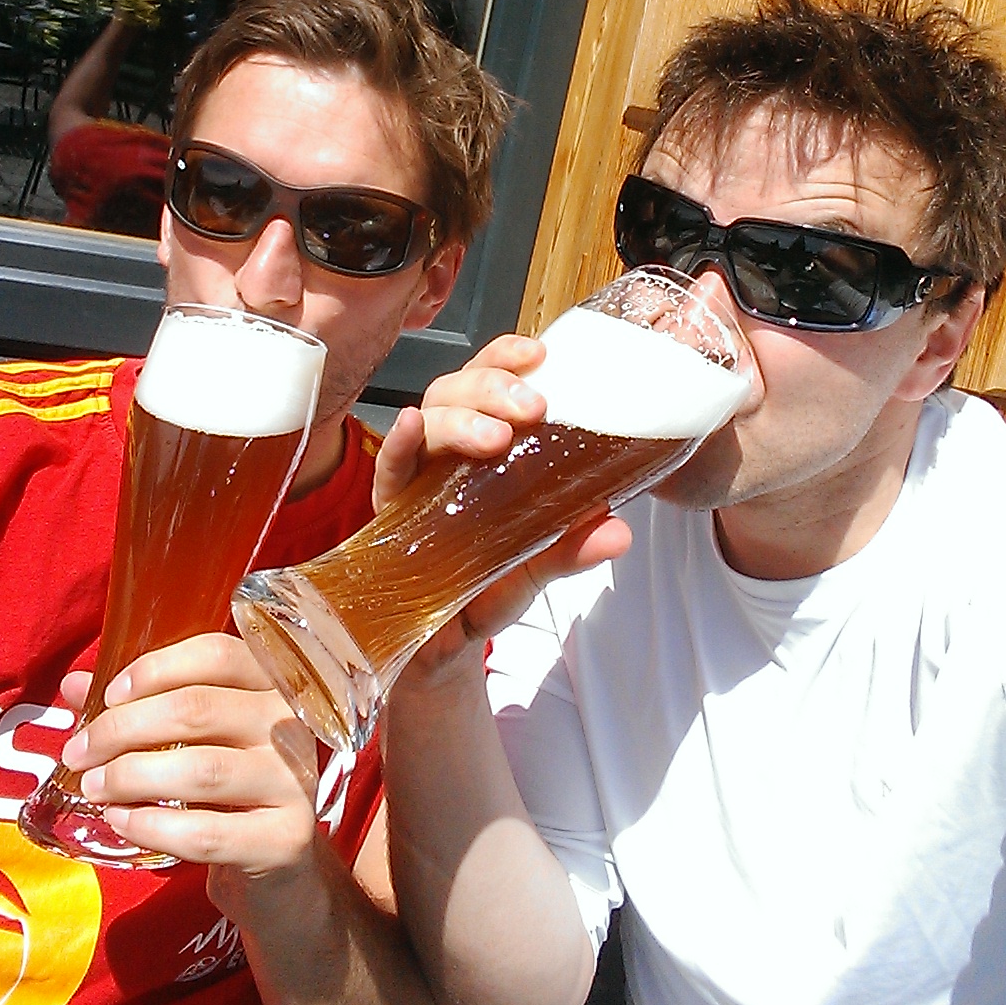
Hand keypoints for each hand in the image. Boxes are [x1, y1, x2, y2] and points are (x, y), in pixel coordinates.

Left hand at [61, 632, 317, 877]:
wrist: (275, 859)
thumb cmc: (226, 784)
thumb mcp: (190, 737)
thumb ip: (139, 705)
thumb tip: (75, 684)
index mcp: (271, 682)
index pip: (216, 654)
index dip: (156, 669)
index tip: (108, 696)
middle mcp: (289, 724)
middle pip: (198, 708)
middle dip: (123, 728)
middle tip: (78, 753)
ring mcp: (294, 781)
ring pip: (202, 770)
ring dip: (131, 776)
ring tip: (93, 787)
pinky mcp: (286, 838)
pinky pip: (206, 832)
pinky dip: (151, 825)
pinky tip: (120, 821)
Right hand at [374, 335, 632, 668]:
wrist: (440, 653)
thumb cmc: (483, 592)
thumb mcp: (534, 569)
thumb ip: (570, 549)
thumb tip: (618, 530)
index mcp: (482, 453)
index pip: (486, 383)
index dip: (505, 357)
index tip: (540, 351)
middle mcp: (445, 457)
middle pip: (455, 391)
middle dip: (490, 386)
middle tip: (533, 408)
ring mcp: (414, 482)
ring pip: (426, 419)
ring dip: (459, 418)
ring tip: (494, 435)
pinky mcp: (387, 515)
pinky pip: (387, 471)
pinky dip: (396, 444)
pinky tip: (408, 425)